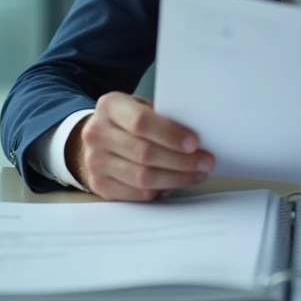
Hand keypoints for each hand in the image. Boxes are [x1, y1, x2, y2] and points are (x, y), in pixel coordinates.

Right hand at [66, 92, 214, 201]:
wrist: (97, 137)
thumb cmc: (127, 121)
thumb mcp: (139, 107)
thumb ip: (161, 117)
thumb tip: (196, 140)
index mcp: (110, 106)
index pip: (141, 122)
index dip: (170, 134)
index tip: (195, 143)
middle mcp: (97, 133)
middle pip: (144, 153)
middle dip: (181, 160)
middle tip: (205, 162)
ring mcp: (95, 161)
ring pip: (142, 177)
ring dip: (176, 178)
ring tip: (197, 174)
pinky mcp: (99, 185)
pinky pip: (136, 193)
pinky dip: (160, 191)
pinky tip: (176, 184)